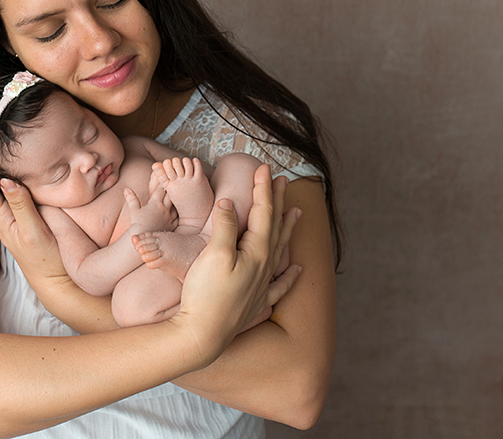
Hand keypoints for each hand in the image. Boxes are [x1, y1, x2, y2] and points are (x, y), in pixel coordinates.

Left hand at [0, 139, 66, 282]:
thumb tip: (5, 179)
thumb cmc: (46, 259)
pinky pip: (10, 193)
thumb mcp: (33, 232)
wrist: (56, 281)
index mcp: (1, 217)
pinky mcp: (23, 218)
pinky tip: (10, 170)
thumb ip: (21, 205)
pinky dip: (6, 177)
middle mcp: (3, 215)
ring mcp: (12, 217)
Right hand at [124, 185, 176, 233]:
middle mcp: (164, 209)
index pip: (161, 189)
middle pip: (170, 196)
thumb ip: (131, 199)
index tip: (161, 183)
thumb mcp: (133, 210)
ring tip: (173, 202)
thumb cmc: (137, 224)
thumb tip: (126, 189)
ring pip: (176, 206)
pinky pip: (177, 218)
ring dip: (174, 204)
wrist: (143, 239)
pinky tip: (175, 214)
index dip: (161, 185)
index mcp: (155, 203)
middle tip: (168, 190)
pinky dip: (177, 215)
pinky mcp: (172, 226)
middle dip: (169, 192)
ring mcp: (169, 218)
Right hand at [171, 164, 301, 366]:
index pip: (263, 212)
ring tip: (298, 212)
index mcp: (256, 251)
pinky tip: (299, 269)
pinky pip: (281, 284)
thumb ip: (225, 226)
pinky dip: (291, 275)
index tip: (264, 167)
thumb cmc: (205, 294)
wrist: (202, 334)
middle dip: (278, 201)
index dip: (263, 188)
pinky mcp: (257, 302)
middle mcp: (265, 266)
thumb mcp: (213, 254)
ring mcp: (263, 284)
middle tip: (284, 180)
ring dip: (288, 228)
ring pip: (281, 249)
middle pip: (275, 226)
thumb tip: (230, 202)